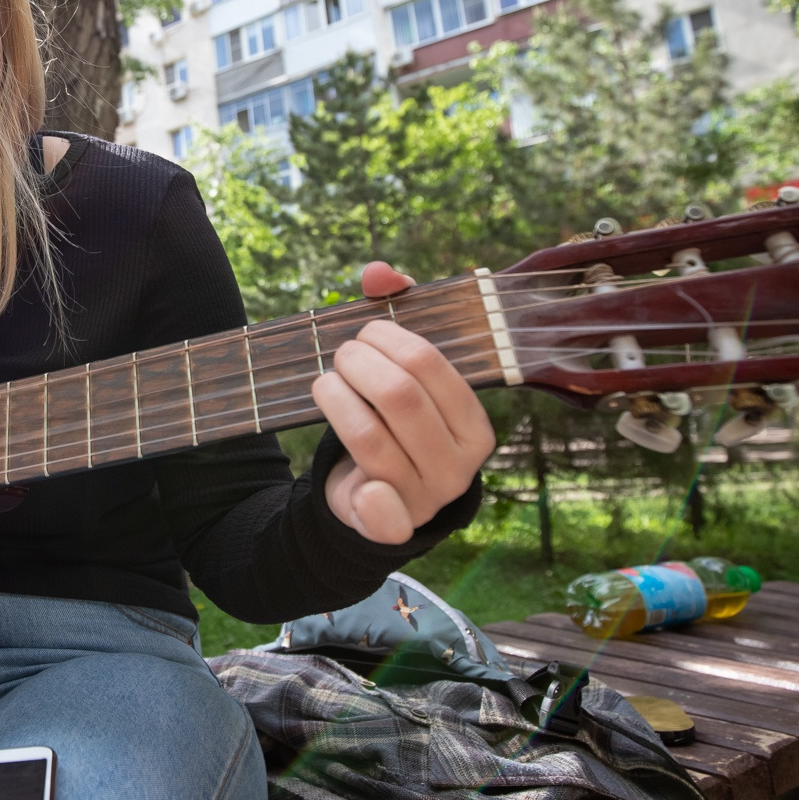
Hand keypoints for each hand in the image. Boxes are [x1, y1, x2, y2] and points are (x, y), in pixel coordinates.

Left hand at [310, 262, 495, 544]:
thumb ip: (395, 317)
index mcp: (475, 426)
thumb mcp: (404, 376)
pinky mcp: (392, 526)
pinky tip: (360, 482)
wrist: (380, 499)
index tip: (364, 334)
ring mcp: (425, 497)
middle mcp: (458, 465)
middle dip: (357, 365)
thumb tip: (378, 273)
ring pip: (369, 437)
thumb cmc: (397, 425)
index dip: (387, 338)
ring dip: (334, 400)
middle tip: (339, 355)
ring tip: (323, 383)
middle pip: (398, 397)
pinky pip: (381, 511)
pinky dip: (368, 496)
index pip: (430, 366)